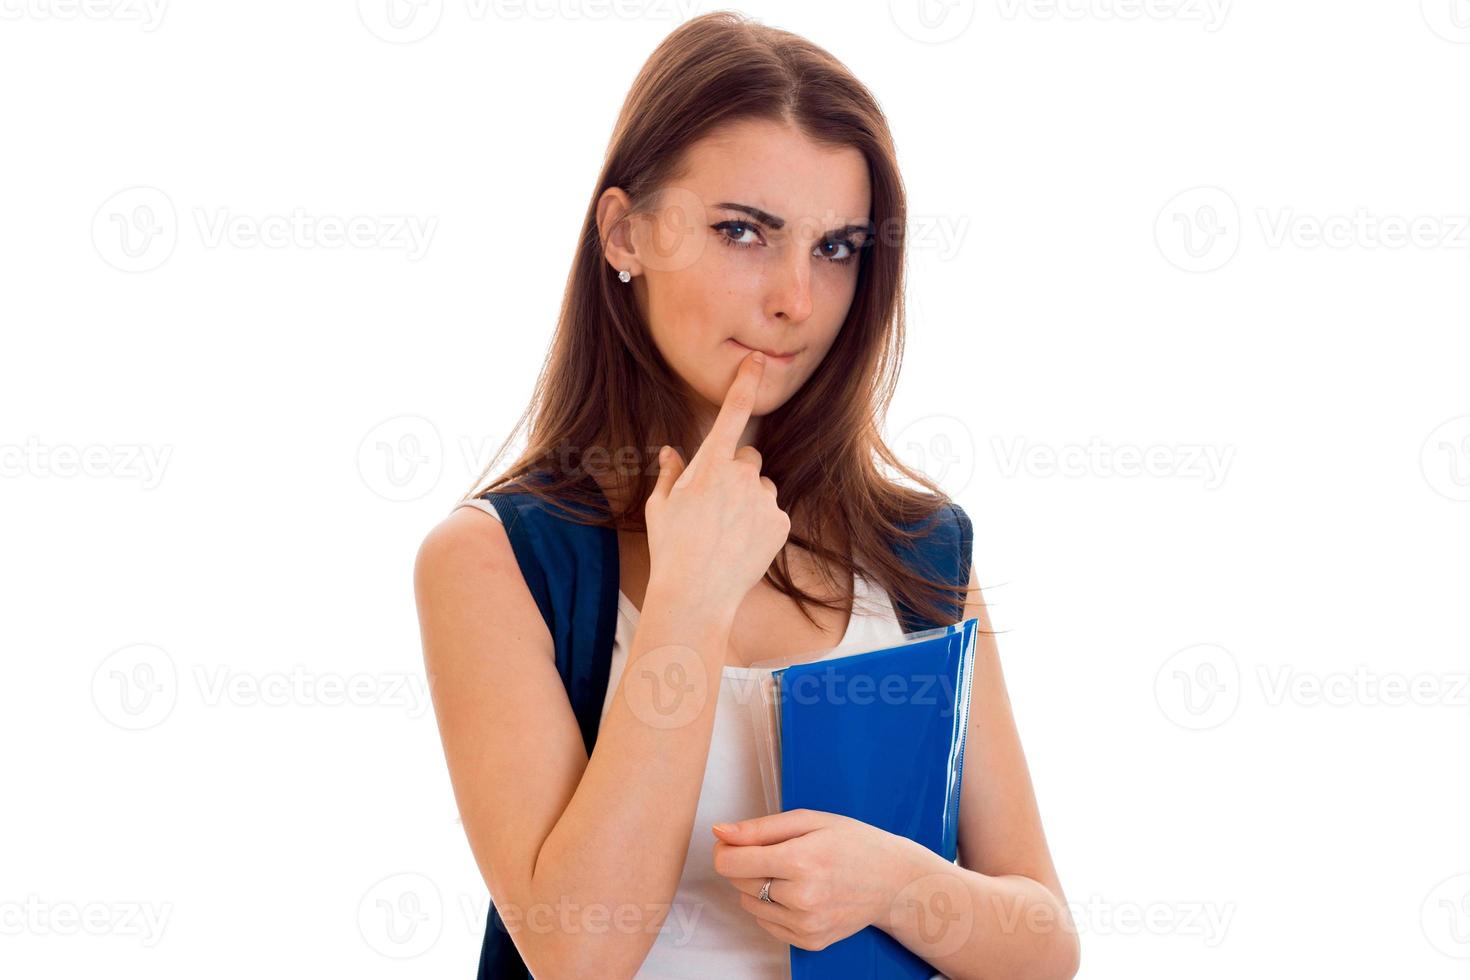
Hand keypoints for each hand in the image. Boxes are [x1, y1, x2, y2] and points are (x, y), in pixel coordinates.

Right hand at [645, 350, 790, 616]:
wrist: (697, 594)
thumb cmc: (671, 549)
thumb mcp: (660, 507)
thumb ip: (670, 474)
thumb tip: (672, 453)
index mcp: (709, 465)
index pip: (732, 413)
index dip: (745, 383)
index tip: (757, 361)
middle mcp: (741, 476)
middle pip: (748, 459)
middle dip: (736, 473)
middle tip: (716, 506)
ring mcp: (764, 499)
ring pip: (762, 488)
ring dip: (750, 501)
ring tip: (727, 533)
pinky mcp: (781, 522)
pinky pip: (773, 513)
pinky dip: (761, 524)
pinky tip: (741, 546)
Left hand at [709, 809, 915, 951]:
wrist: (893, 881)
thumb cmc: (854, 844)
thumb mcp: (809, 820)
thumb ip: (760, 828)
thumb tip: (720, 831)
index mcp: (800, 861)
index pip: (730, 863)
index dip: (726, 849)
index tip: (735, 841)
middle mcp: (801, 898)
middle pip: (738, 883)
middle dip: (747, 864)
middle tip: (779, 852)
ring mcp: (805, 924)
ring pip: (749, 905)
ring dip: (759, 887)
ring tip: (792, 873)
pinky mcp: (809, 941)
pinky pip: (767, 924)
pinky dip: (773, 907)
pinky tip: (798, 892)